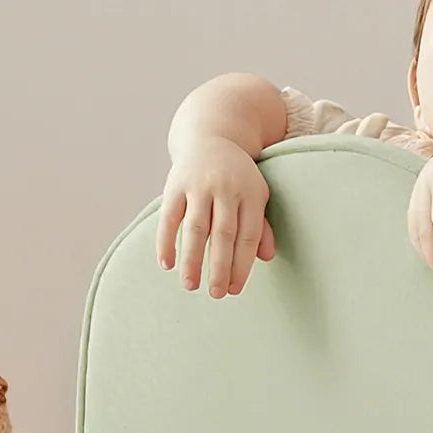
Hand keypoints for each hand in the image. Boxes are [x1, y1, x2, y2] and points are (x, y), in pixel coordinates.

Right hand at [157, 137, 275, 298]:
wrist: (210, 137)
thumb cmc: (238, 177)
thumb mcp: (257, 195)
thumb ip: (261, 226)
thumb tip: (265, 257)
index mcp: (251, 194)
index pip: (248, 236)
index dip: (242, 265)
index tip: (236, 289)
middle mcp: (225, 188)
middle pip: (223, 235)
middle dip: (220, 267)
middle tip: (217, 295)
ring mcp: (199, 185)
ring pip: (196, 229)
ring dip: (192, 260)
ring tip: (190, 286)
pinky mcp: (175, 184)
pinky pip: (170, 217)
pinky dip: (166, 241)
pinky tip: (167, 264)